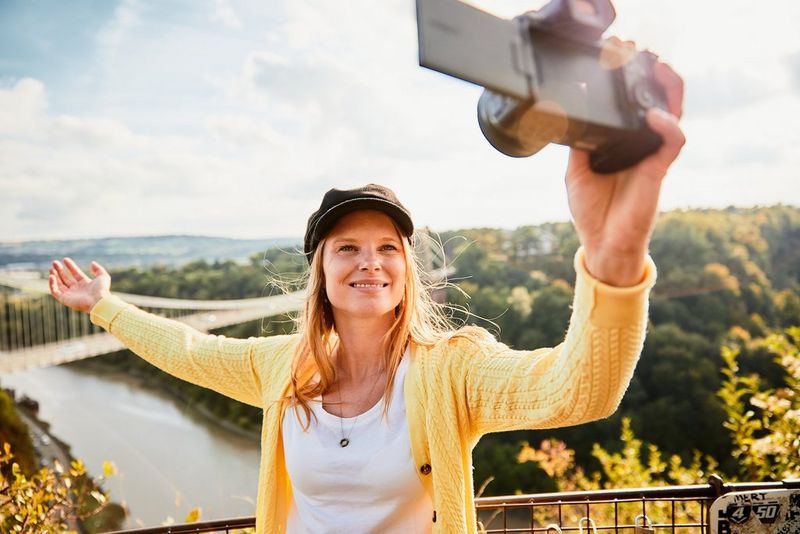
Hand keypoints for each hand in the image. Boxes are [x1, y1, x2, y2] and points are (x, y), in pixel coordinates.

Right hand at [49, 258, 110, 313]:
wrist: (98, 301)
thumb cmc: (102, 290)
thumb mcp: (103, 276)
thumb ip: (98, 269)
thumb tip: (92, 263)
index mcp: (85, 284)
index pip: (75, 274)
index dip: (70, 266)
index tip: (65, 259)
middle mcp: (77, 289)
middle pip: (66, 279)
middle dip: (60, 270)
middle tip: (55, 262)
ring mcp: (70, 294)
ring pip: (59, 284)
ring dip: (54, 276)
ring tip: (51, 269)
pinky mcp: (65, 299)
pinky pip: (55, 291)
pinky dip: (52, 284)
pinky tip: (52, 276)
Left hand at [566, 60, 684, 285]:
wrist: (601, 244)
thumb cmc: (592, 209)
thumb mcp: (575, 170)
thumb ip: (578, 142)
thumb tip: (568, 112)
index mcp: (622, 142)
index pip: (634, 105)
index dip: (633, 83)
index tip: (619, 60)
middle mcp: (641, 145)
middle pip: (659, 102)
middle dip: (657, 77)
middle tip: (645, 55)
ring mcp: (652, 156)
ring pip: (673, 115)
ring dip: (670, 90)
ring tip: (660, 70)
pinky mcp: (658, 172)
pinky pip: (672, 143)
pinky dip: (667, 127)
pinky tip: (654, 117)